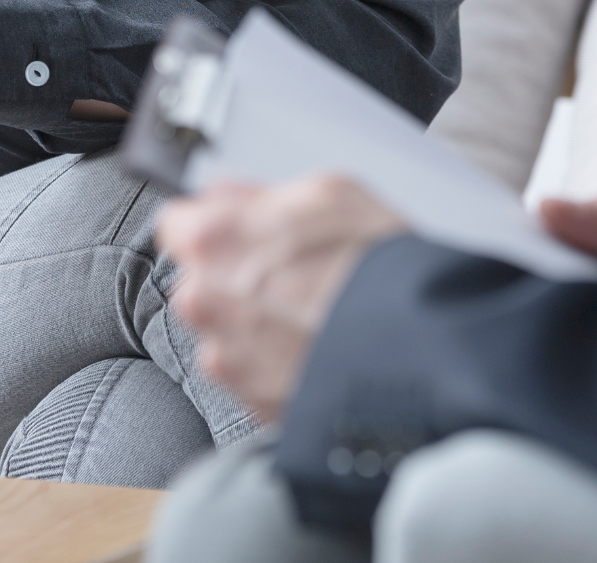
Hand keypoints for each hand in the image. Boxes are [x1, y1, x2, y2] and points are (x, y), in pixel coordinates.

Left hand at [157, 176, 405, 421]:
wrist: (421, 355)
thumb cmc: (382, 271)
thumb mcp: (328, 193)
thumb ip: (258, 193)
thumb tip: (227, 197)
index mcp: (212, 242)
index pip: (175, 222)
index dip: (212, 224)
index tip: (237, 230)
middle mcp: (205, 303)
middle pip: (201, 280)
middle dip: (236, 276)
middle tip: (294, 274)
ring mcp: (226, 359)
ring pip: (227, 330)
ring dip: (257, 324)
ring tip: (315, 316)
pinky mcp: (251, 403)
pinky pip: (253, 374)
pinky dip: (277, 364)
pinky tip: (320, 348)